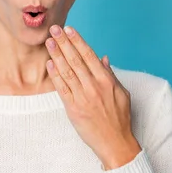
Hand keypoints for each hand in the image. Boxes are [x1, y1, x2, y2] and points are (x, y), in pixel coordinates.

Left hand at [45, 24, 141, 169]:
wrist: (115, 143)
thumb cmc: (120, 118)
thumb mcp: (122, 93)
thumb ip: (111, 74)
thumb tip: (103, 58)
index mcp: (106, 81)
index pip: (89, 55)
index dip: (78, 41)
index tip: (69, 29)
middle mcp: (94, 86)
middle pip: (76, 59)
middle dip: (64, 42)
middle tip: (54, 29)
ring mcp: (82, 97)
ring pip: (67, 71)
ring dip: (57, 55)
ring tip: (49, 42)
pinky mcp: (73, 108)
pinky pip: (62, 88)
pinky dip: (55, 75)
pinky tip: (49, 64)